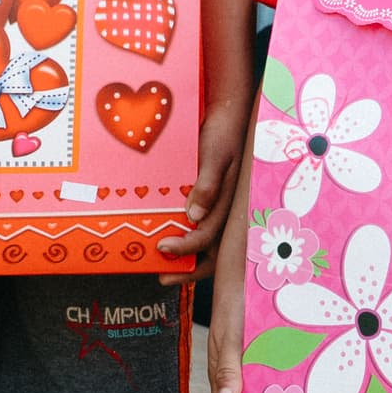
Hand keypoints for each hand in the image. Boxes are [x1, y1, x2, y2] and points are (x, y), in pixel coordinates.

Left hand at [155, 98, 250, 264]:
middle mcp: (224, 211)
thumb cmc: (223, 133)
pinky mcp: (208, 201)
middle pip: (212, 252)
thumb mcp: (216, 156)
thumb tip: (194, 216)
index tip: (162, 248)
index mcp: (229, 203)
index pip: (207, 236)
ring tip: (162, 267)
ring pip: (205, 244)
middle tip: (163, 277)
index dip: (186, 248)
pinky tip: (165, 239)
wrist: (227, 115)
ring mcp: (217, 208)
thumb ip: (208, 185)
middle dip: (188, 269)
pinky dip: (183, 238)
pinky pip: (197, 226)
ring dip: (186, 258)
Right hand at [206, 255, 286, 392]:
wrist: (247, 266)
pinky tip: (308, 387)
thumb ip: (228, 368)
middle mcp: (236, 375)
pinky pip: (275, 378)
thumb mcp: (232, 335)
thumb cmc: (236, 299)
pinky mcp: (266, 353)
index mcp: (222, 375)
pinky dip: (288, 388)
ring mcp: (250, 364)